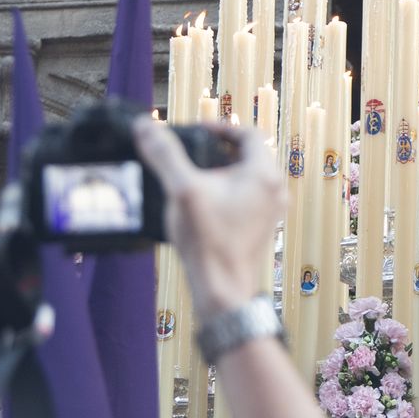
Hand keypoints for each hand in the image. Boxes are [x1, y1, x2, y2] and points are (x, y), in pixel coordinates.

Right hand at [135, 119, 283, 326]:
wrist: (222, 290)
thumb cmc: (208, 242)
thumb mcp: (182, 190)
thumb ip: (165, 155)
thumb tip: (144, 126)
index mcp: (264, 174)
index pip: (247, 134)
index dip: (219, 128)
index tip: (195, 131)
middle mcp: (274, 190)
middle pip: (247, 155)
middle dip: (217, 151)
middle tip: (189, 153)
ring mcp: (270, 211)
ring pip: (245, 178)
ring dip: (220, 172)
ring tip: (190, 178)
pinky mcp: (260, 227)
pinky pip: (245, 198)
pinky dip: (224, 193)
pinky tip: (199, 204)